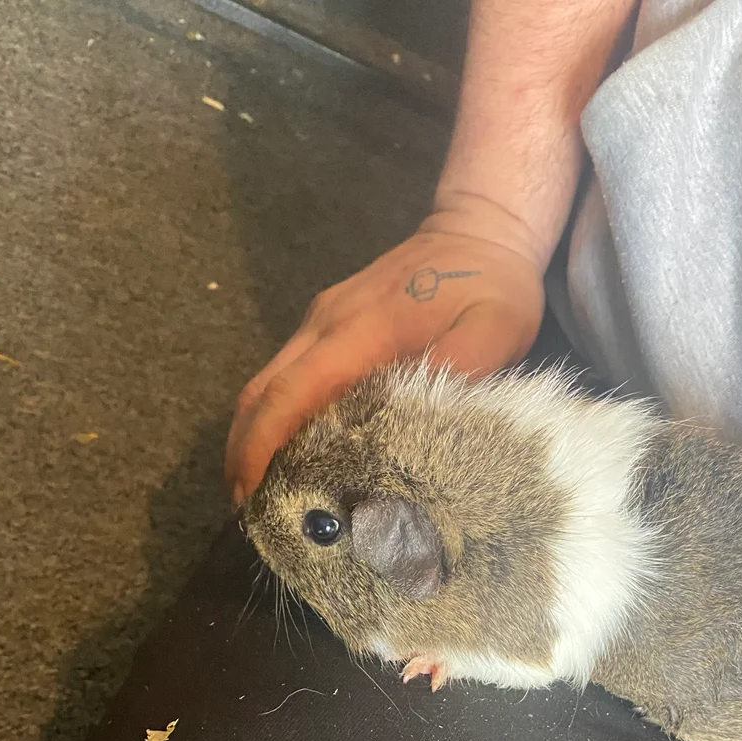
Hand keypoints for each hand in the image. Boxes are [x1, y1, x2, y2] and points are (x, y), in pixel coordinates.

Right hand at [225, 200, 545, 501]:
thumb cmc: (492, 284)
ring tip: (259, 493)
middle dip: (244, 451)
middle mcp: (326, 325)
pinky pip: (286, 375)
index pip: (293, 391)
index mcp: (361, 329)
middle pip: (262, 391)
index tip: (249, 490)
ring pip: (266, 383)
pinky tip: (286, 453)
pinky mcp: (326, 325)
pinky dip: (274, 417)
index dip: (264, 443)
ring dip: (253, 436)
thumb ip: (463, 368)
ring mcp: (321, 322)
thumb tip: (424, 424)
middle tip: (246, 510)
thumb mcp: (497, 327)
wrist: (479, 229)